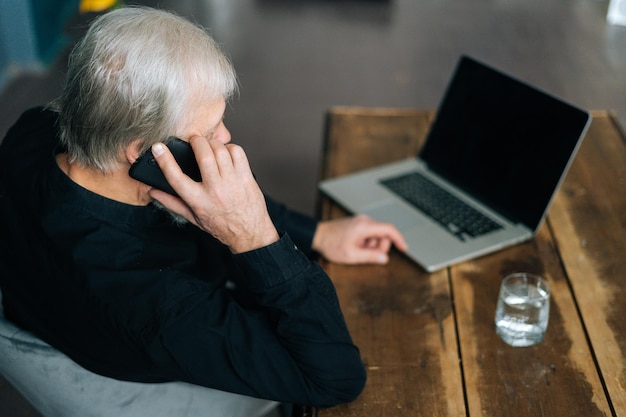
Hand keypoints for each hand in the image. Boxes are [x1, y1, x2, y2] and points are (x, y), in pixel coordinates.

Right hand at [148, 136, 278, 252]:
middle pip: (203, 155)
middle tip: (194, 140)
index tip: (158, 148)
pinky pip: (237, 153)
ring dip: (212, 143)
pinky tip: (226, 153)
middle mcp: (215, 190)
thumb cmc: (221, 226)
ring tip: (209, 146)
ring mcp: (233, 182)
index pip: (176, 178)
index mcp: (199, 201)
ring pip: (220, 150)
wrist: (249, 234)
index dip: (164, 160)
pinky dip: (230, 148)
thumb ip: (172, 203)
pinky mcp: (246, 177)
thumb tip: (153, 191)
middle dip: (196, 141)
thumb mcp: (193, 218)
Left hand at [312, 214, 407, 264]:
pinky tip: (356, 246)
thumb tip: (384, 258)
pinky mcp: (357, 223)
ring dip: (372, 245)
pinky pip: (369, 233)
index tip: (404, 248)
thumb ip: (370, 256)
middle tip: (369, 255)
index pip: (389, 229)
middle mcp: (364, 220)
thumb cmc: (330, 244)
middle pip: (383, 233)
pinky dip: (367, 241)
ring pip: (376, 234)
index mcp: (365, 226)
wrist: (316, 235)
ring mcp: (360, 221)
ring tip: (358, 250)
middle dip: (381, 246)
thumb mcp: (351, 255)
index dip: (399, 239)